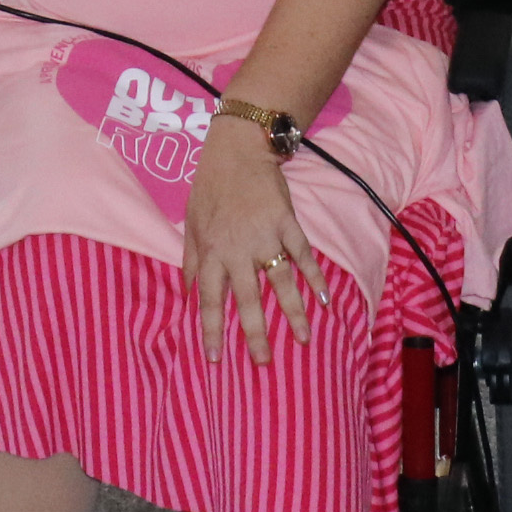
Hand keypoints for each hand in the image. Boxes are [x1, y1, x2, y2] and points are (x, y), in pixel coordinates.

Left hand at [179, 118, 316, 366]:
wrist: (238, 149)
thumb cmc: (209, 186)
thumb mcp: (190, 221)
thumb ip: (189, 257)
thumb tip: (186, 291)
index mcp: (210, 251)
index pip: (209, 299)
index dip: (211, 330)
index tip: (215, 359)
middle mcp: (237, 249)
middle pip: (247, 299)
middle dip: (255, 334)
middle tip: (264, 363)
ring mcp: (265, 236)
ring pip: (280, 282)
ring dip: (293, 313)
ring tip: (305, 340)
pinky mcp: (287, 223)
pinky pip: (302, 255)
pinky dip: (315, 277)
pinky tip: (325, 300)